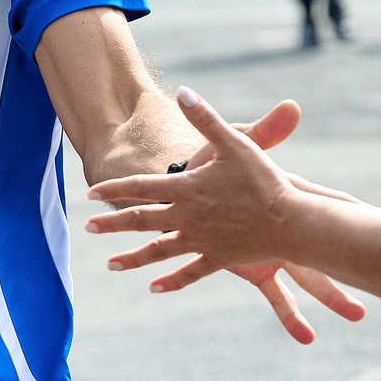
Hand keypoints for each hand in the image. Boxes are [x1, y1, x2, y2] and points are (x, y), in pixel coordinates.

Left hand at [90, 87, 351, 318]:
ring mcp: (202, 241)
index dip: (115, 189)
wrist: (293, 223)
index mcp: (188, 189)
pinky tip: (154, 288)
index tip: (90, 194)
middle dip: (112, 224)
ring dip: (132, 259)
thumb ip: (207, 119)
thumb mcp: (237, 143)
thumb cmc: (266, 181)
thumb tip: (184, 92)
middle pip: (142, 222)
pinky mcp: (219, 258)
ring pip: (159, 252)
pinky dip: (172, 281)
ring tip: (110, 265)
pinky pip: (190, 272)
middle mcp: (188, 218)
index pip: (141, 188)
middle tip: (87, 227)